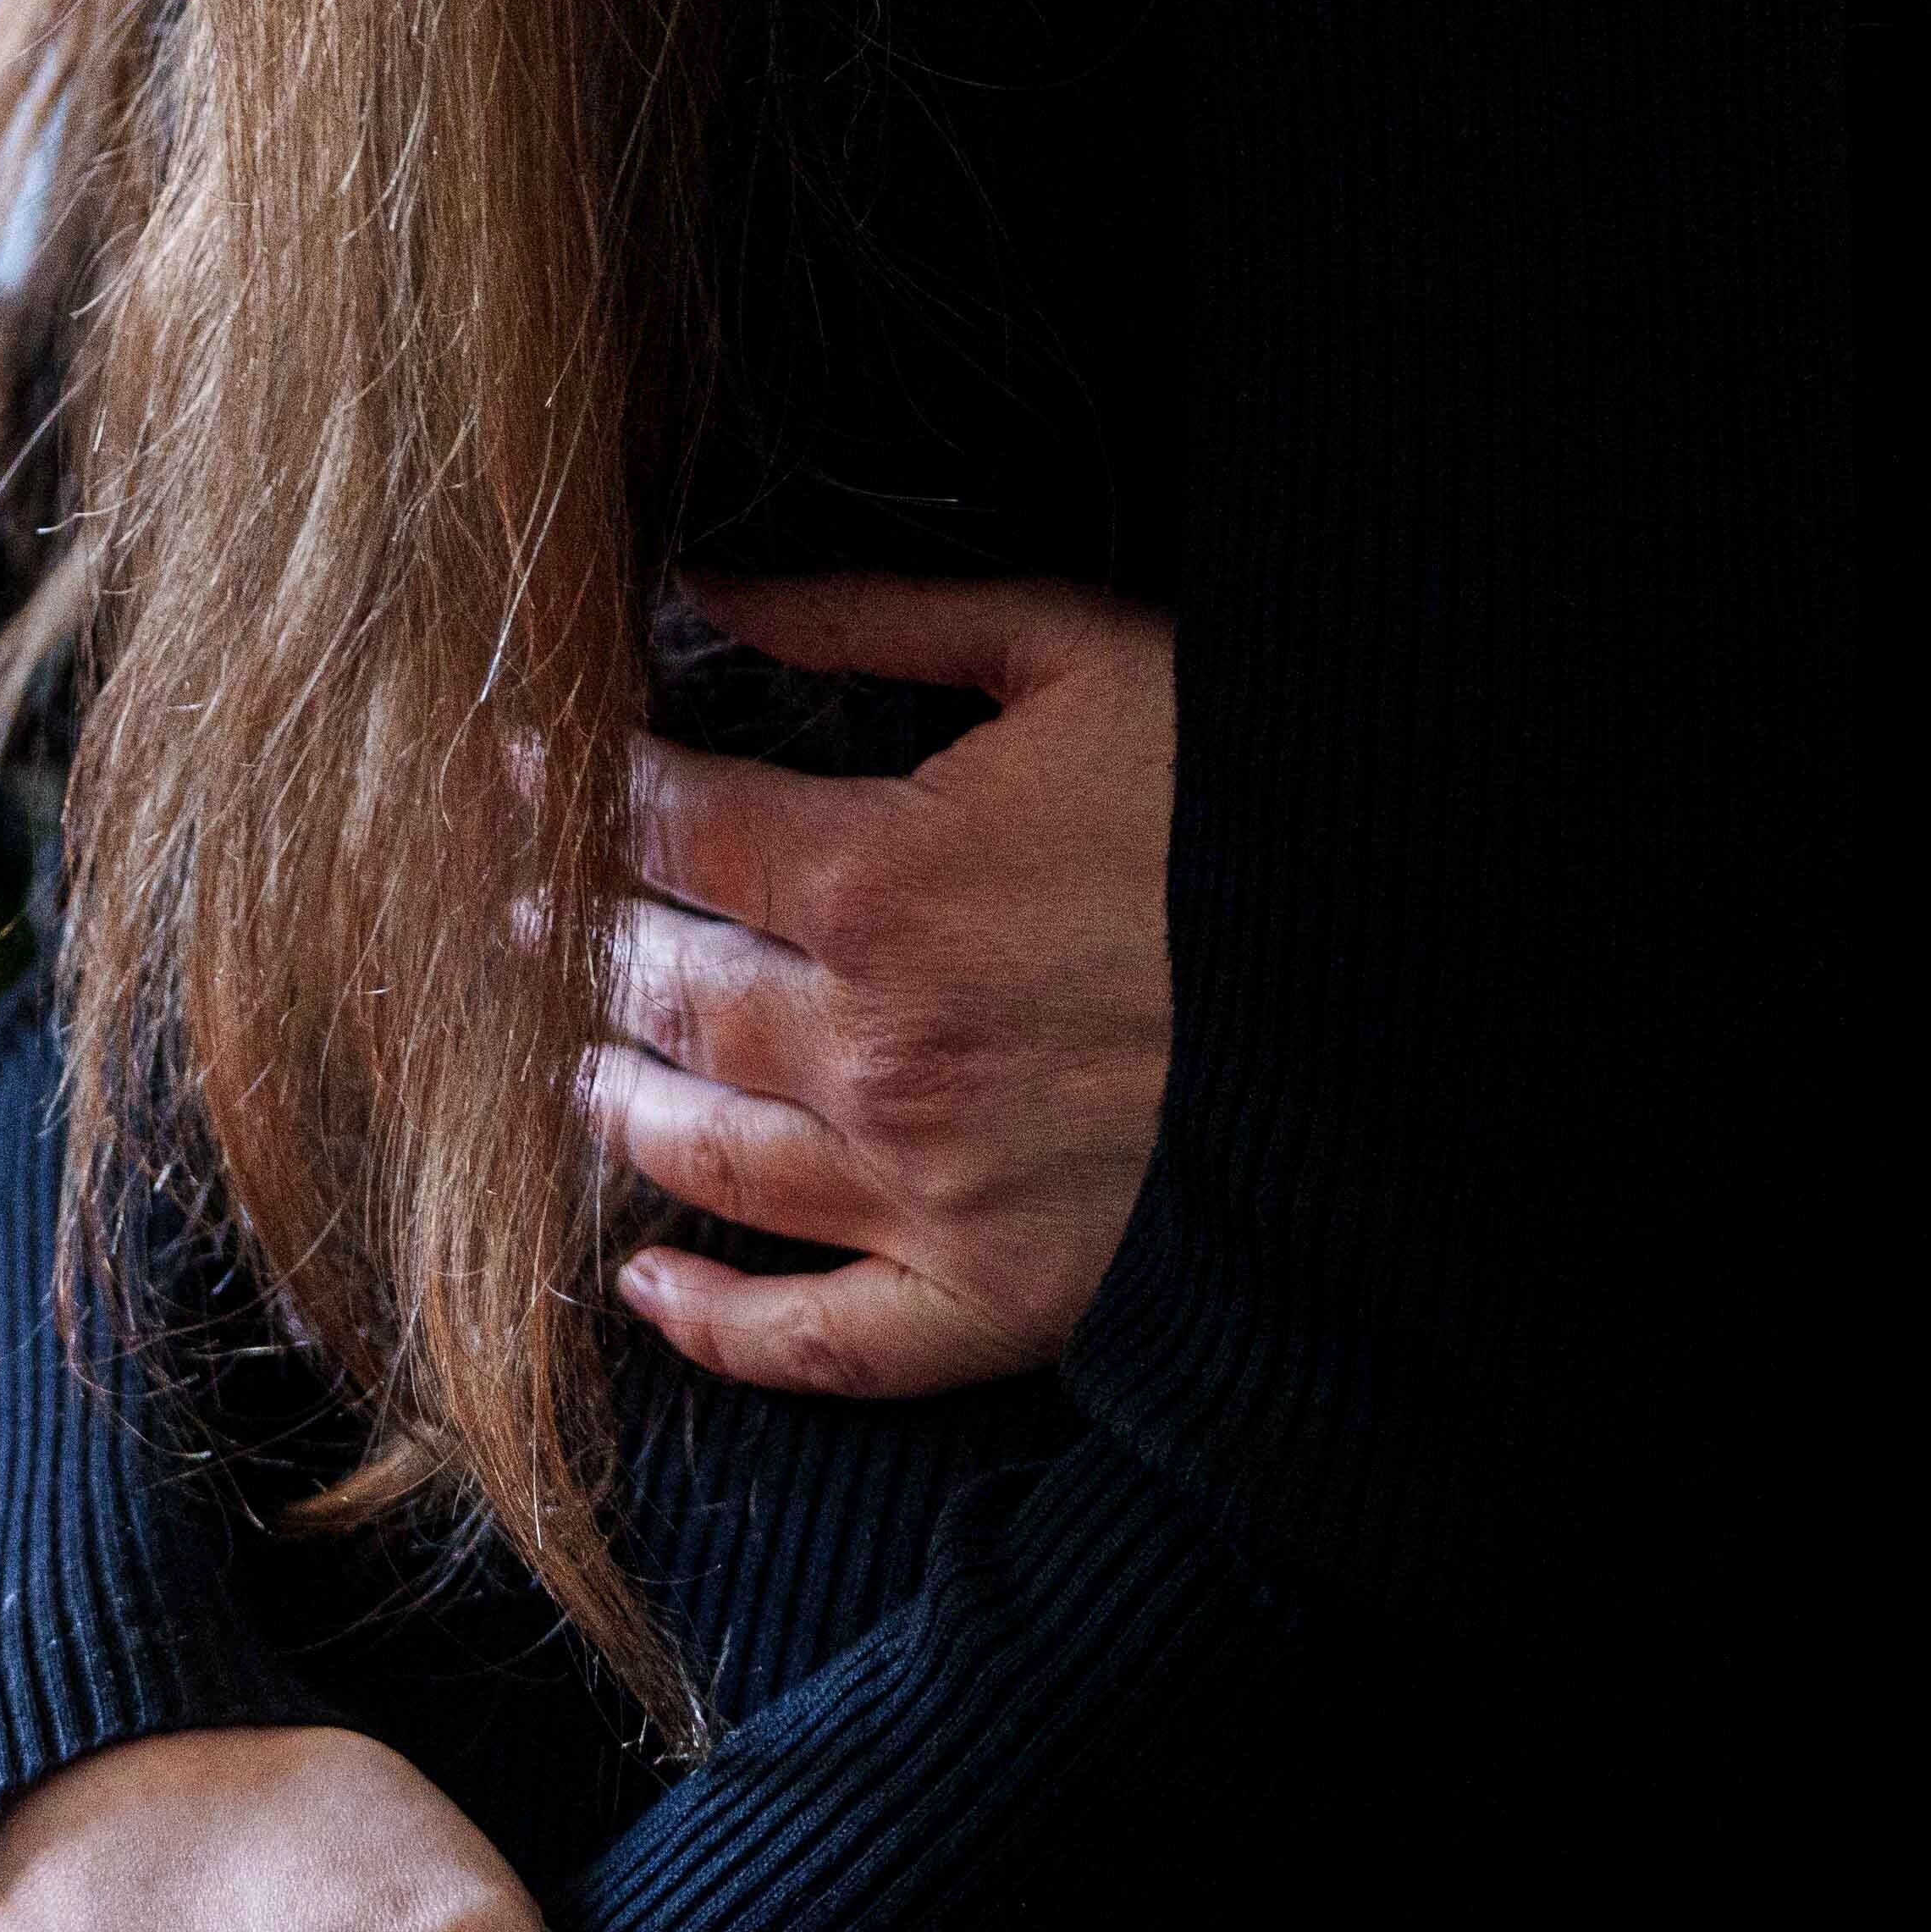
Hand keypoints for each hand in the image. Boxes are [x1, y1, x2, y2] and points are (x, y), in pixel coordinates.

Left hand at [577, 575, 1172, 1399]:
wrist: (1418, 979)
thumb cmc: (1251, 799)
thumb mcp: (1075, 653)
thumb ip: (876, 621)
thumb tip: (706, 592)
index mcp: (879, 878)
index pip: (665, 831)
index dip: (577, 792)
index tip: (520, 770)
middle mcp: (870, 1046)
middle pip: (660, 990)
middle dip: (572, 940)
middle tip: (512, 914)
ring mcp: (923, 1188)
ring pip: (705, 1153)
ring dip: (611, 1100)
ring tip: (564, 1065)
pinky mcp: (992, 1299)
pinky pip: (814, 1339)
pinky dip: (712, 1324)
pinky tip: (642, 1283)